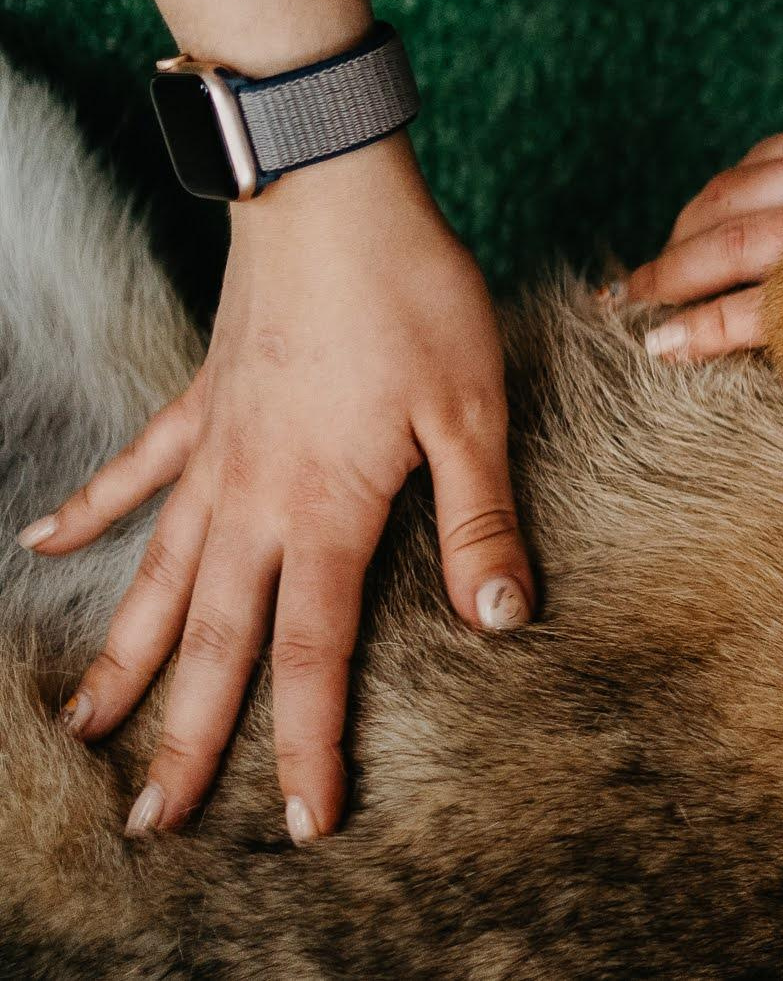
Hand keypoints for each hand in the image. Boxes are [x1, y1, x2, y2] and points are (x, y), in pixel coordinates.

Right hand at [16, 137, 529, 843]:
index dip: (305, 745)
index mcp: (326, 511)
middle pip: (214, 641)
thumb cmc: (416, 294)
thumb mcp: (473, 411)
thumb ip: (480, 519)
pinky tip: (43, 548)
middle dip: (184, 738)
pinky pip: (136, 470)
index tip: (299, 824)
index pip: (313, 656)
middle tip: (147, 825)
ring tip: (84, 729)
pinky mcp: (202, 401)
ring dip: (122, 656)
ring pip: (158, 576)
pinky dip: (90, 511)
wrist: (332, 193)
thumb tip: (499, 617)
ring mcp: (215, 450)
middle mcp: (254, 498)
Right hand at [627, 114, 782, 360]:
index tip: (659, 346)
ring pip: (746, 187)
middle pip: (741, 242)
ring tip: (669, 251)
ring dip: (694, 221)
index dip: (702, 331)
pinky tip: (721, 200)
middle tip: (637, 296)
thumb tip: (747, 369)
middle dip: (677, 271)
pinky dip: (743, 174)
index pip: (764, 314)